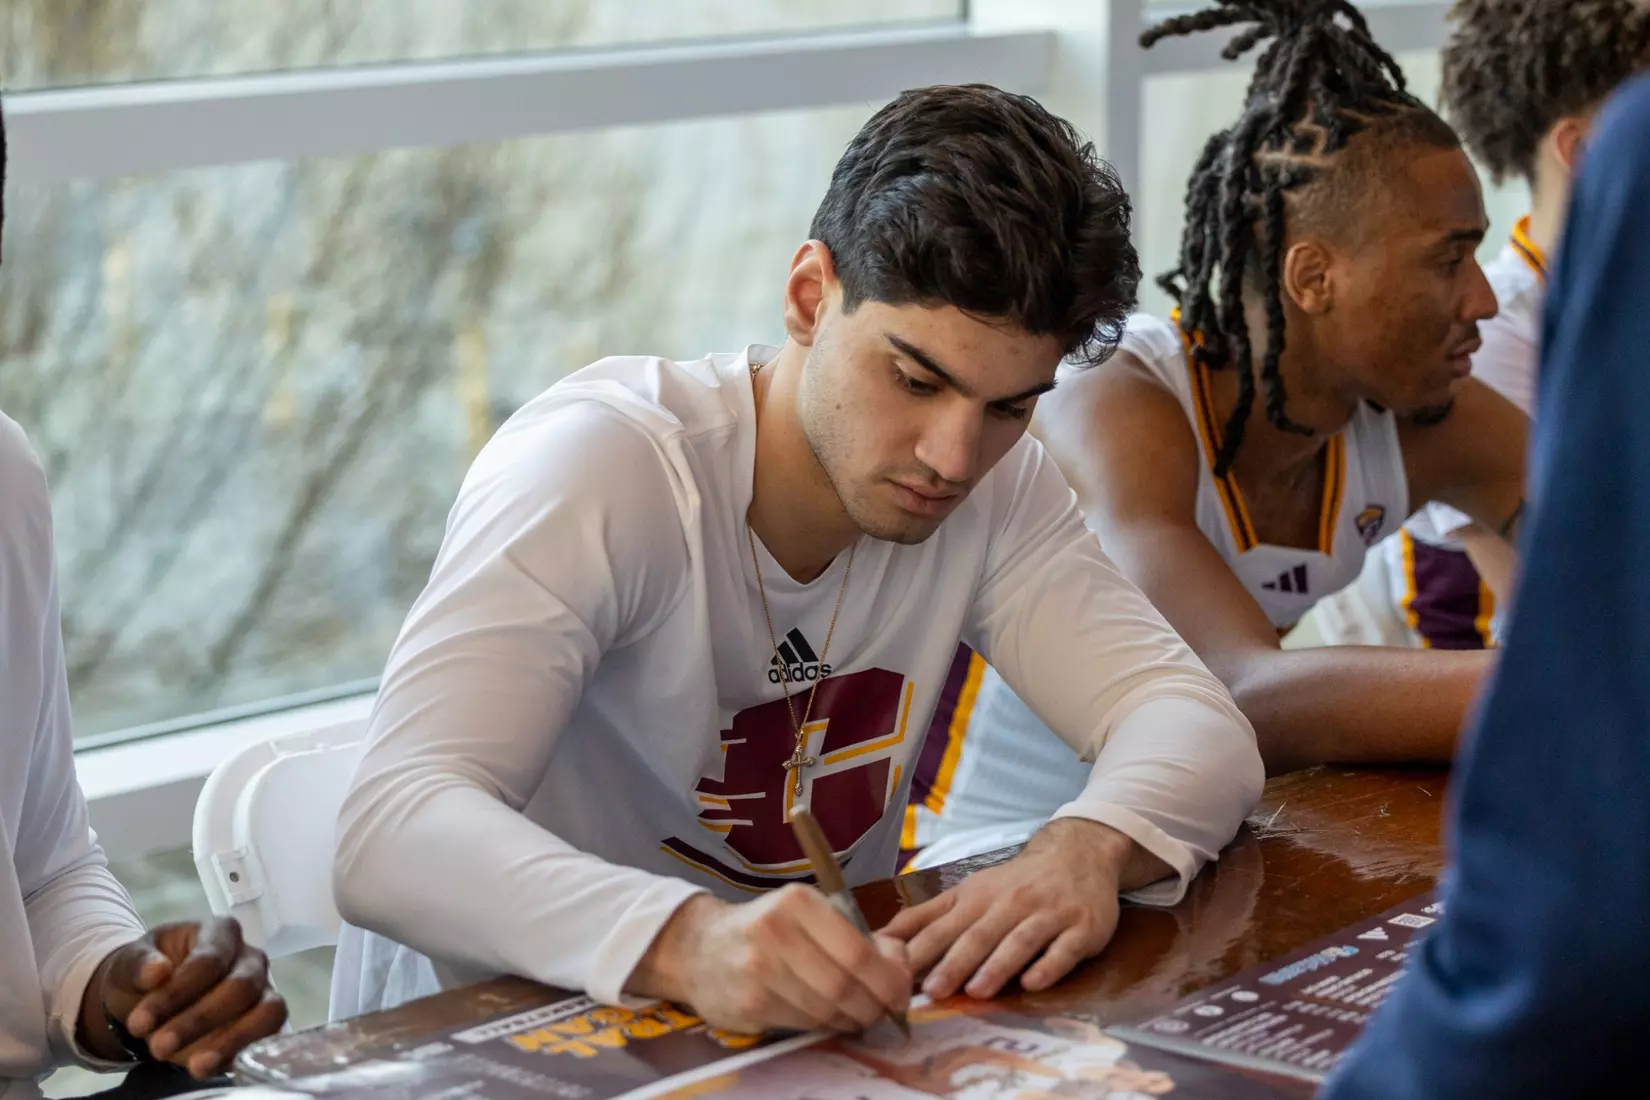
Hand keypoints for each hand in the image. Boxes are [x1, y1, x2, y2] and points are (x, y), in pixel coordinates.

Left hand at [84, 918, 287, 1078]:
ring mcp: (263, 989)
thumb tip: (157, 971)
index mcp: (220, 932)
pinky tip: (208, 1068)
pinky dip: (240, 1054)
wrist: (146, 998)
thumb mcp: (128, 963)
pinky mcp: (264, 1022)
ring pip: (266, 1012)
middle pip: (241, 987)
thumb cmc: (143, 973)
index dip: (177, 993)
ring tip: (194, 1066)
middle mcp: (250, 957)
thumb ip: (139, 964)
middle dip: (200, 1020)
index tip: (139, 1023)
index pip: (210, 960)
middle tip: (159, 1047)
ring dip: (230, 1041)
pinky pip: (268, 1037)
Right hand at [627, 886, 911, 1033]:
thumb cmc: (767, 929)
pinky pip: (803, 1024)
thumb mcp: (807, 914)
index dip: (888, 979)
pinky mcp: (749, 1004)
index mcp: (798, 902)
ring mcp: (758, 970)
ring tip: (855, 1014)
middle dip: (873, 1005)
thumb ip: (855, 934)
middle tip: (883, 1010)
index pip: (857, 951)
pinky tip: (826, 1018)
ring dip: (851, 1019)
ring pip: (826, 1010)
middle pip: (844, 986)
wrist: (699, 948)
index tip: (901, 993)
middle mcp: (775, 932)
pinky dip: (824, 1026)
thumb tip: (901, 964)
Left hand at [880, 819, 1133, 1000]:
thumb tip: (880, 939)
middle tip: (933, 990)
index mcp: (977, 898)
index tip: (897, 975)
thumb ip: (927, 917)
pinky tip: (1033, 982)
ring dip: (997, 965)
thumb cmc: (1014, 883)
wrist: (1078, 855)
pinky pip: (1064, 949)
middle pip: (979, 934)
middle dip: (954, 962)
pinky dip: (1048, 965)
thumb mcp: (968, 892)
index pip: (943, 926)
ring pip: (1020, 940)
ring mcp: (1048, 914)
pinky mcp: (1081, 928)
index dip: (921, 950)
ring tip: (977, 990)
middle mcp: (1010, 903)